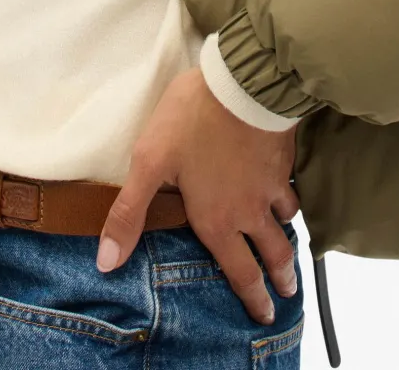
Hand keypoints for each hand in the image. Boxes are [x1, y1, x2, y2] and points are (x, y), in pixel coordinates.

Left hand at [96, 65, 299, 324]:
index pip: (240, 272)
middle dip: (278, 279)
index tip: (263, 315)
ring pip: (285, 223)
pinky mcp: (283, 158)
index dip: (252, 298)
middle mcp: (250, 211)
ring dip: (286, 242)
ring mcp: (271, 185)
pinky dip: (292, 201)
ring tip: (287, 250)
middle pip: (272, 254)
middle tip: (285, 294)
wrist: (242, 83)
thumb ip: (129, 214)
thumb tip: (106, 263)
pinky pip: (292, 190)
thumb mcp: (149, 164)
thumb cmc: (191, 123)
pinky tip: (288, 196)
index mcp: (218, 220)